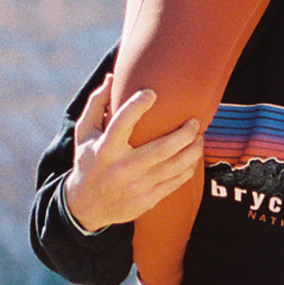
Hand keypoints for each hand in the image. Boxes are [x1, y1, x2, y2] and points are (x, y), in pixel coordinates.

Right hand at [63, 83, 202, 233]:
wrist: (86, 207)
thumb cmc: (88, 162)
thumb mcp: (84, 133)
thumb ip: (96, 104)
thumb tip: (111, 78)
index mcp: (105, 149)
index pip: (122, 123)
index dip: (137, 106)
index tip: (152, 93)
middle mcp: (122, 168)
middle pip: (161, 149)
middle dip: (184, 133)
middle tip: (194, 121)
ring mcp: (137, 186)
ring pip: (174, 167)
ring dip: (192, 150)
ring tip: (199, 136)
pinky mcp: (147, 200)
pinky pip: (175, 182)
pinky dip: (188, 167)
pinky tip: (192, 156)